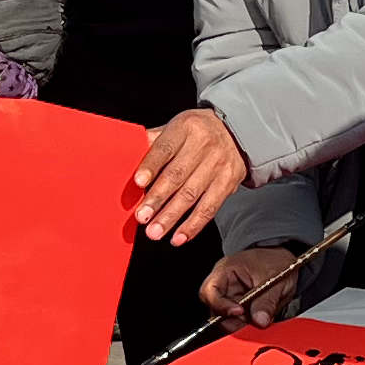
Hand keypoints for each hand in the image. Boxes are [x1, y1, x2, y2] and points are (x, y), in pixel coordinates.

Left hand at [136, 109, 248, 242]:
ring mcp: (218, 165)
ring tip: (155, 232)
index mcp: (186, 128)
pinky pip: (209, 208)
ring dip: (171, 217)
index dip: (151, 165)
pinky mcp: (228, 184)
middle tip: (142, 216)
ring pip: (192, 195)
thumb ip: (154, 142)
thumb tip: (127, 158)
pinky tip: (178, 237)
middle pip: (177, 175)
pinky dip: (193, 226)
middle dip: (157, 198)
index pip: (165, 148)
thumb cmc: (196, 133)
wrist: (237, 132)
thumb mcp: (176, 127)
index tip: (138, 182)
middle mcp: (204, 145)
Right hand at [201, 244, 305, 325]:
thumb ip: (267, 301)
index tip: (239, 312)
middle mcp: (224, 285)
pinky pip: (239, 322)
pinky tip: (262, 317)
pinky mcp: (240, 309)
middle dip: (234, 320)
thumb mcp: (276, 279)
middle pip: (216, 310)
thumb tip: (259, 320)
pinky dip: (250, 324)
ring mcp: (232, 299)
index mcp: (226, 270)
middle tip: (253, 320)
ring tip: (261, 316)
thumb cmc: (276, 262)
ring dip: (244, 323)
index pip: (210, 291)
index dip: (221, 305)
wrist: (287, 263)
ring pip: (228, 320)